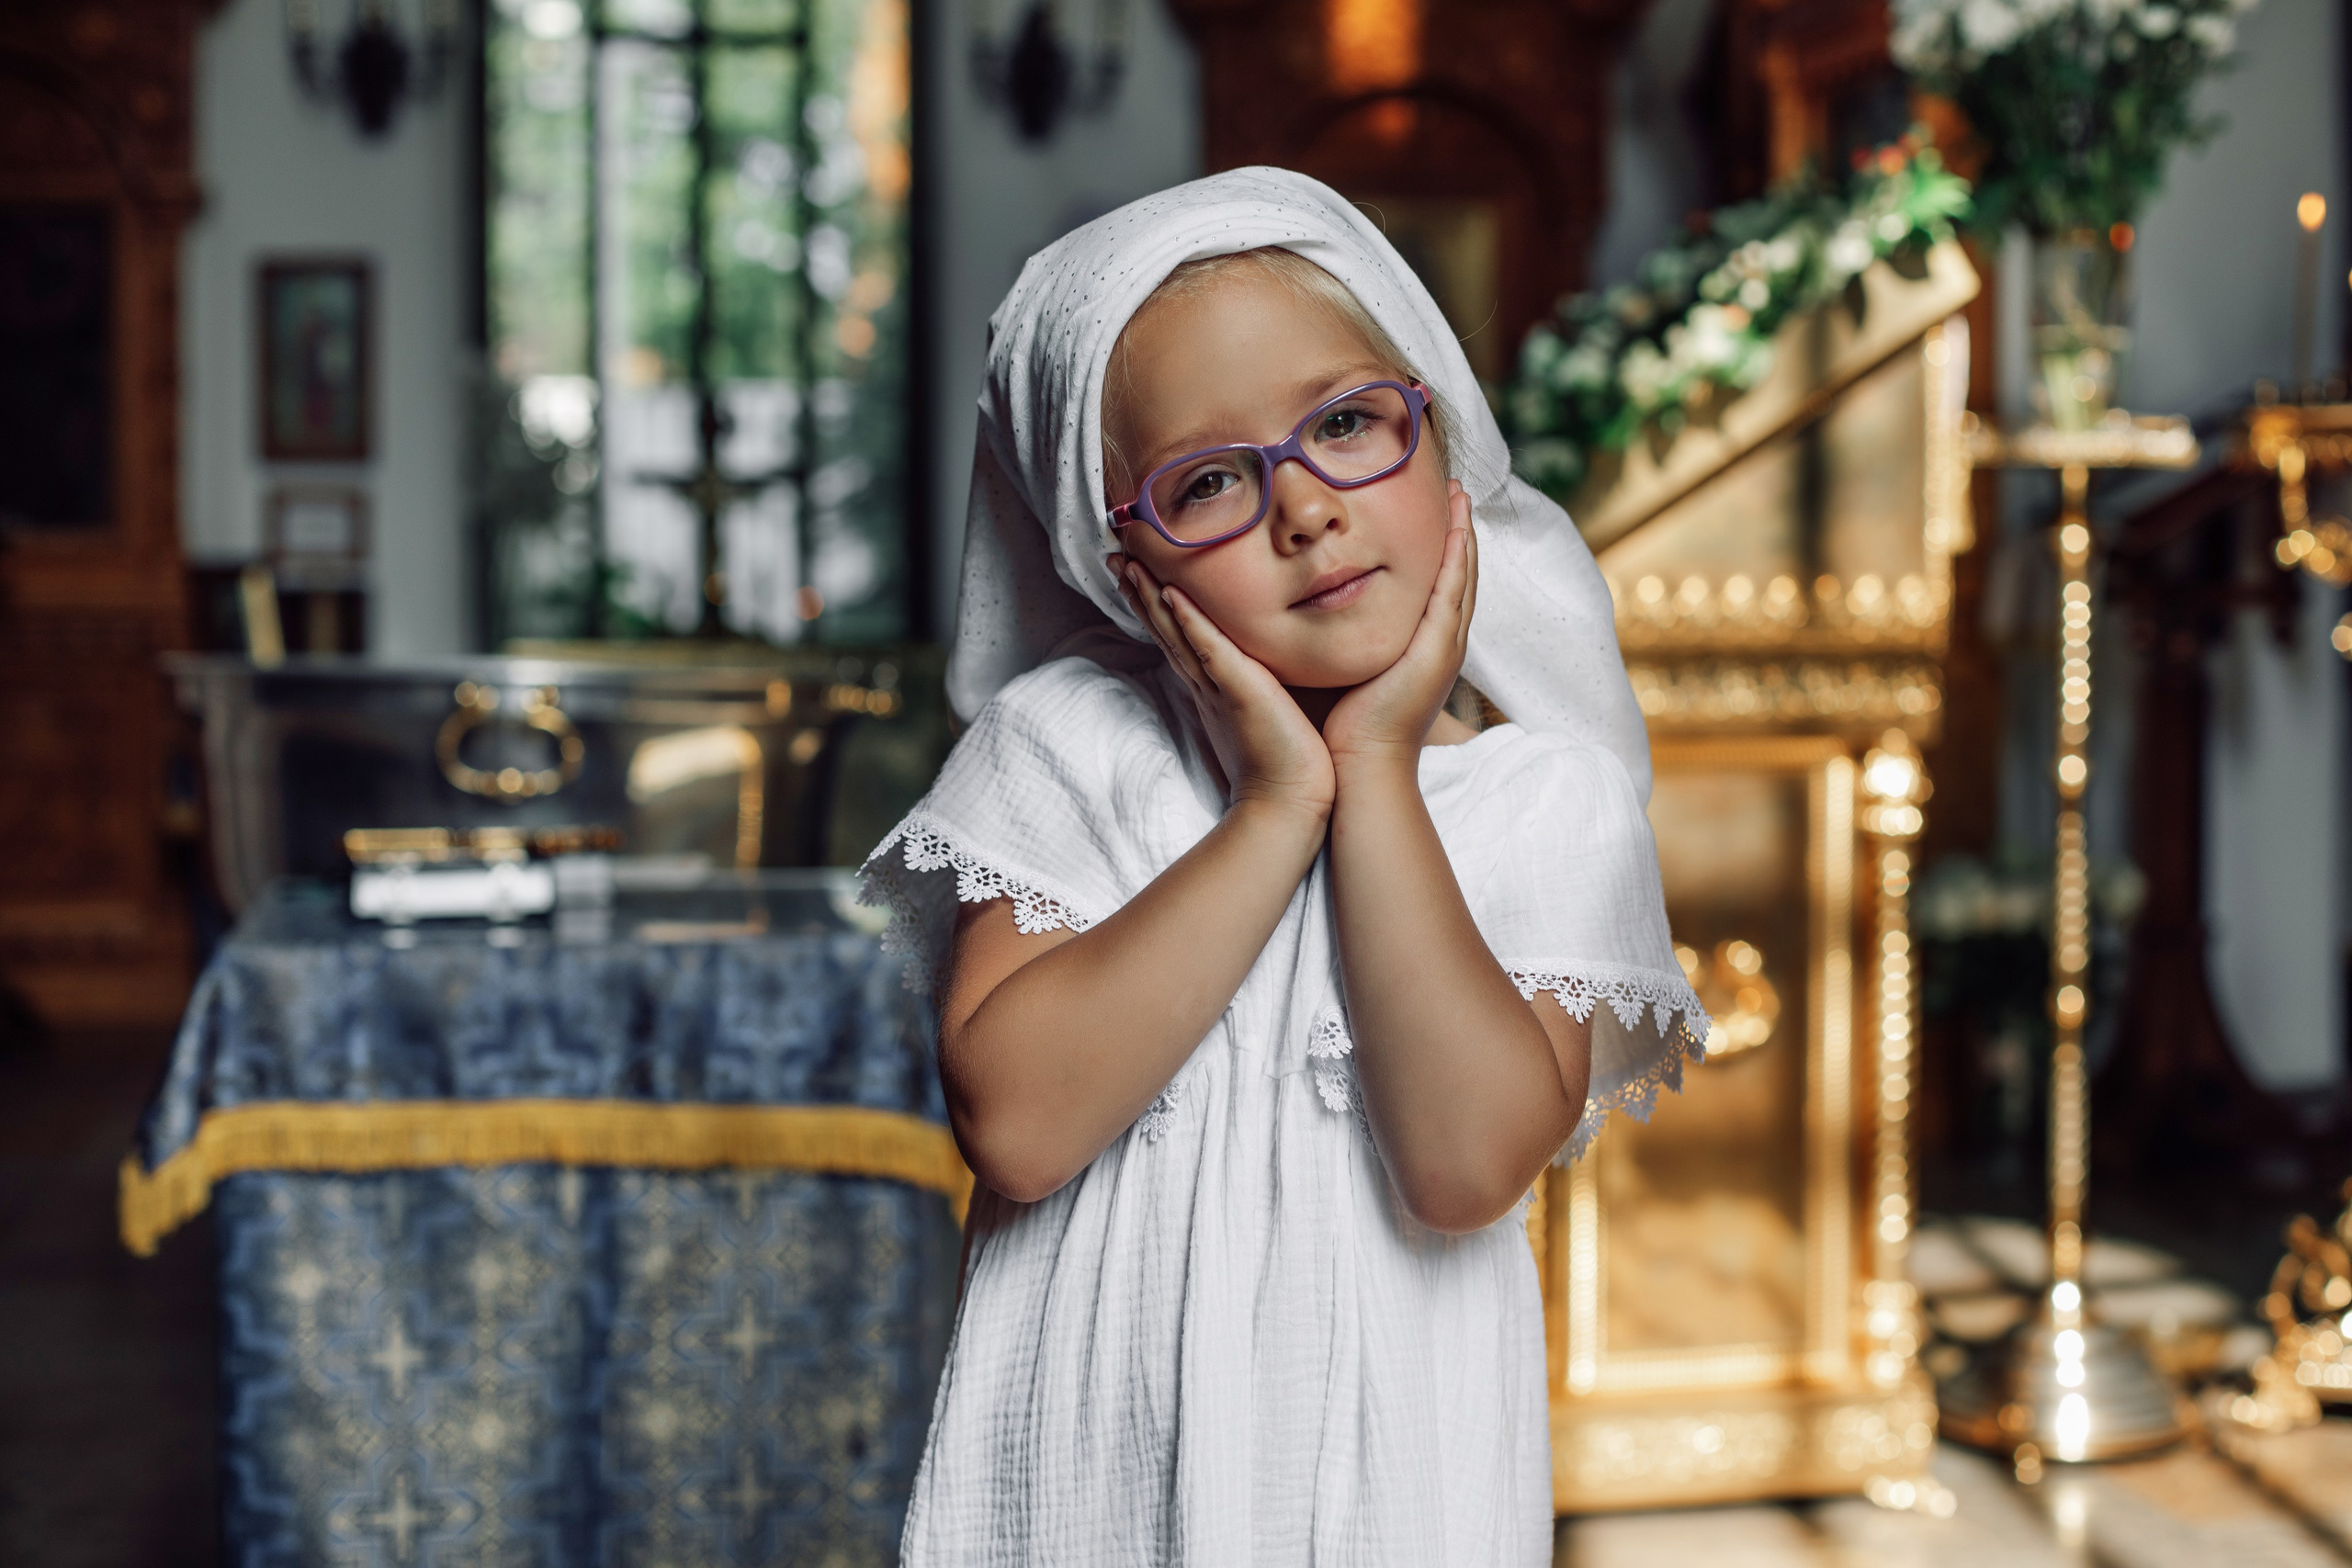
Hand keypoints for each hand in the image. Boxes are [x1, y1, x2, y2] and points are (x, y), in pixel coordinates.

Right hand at [1113, 554, 1335, 820]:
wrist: (1289, 802)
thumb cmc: (1290, 762)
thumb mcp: (1273, 709)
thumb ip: (1269, 683)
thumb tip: (1277, 665)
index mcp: (1214, 687)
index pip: (1179, 636)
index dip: (1156, 603)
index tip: (1136, 571)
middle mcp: (1207, 683)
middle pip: (1166, 628)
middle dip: (1141, 591)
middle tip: (1116, 555)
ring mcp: (1217, 686)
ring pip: (1176, 632)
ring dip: (1151, 597)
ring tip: (1128, 563)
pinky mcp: (1237, 691)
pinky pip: (1207, 650)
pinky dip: (1190, 622)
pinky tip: (1172, 594)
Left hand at [1321, 483, 1476, 771]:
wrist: (1359, 766)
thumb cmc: (1345, 725)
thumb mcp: (1348, 665)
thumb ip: (1343, 635)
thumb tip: (1315, 606)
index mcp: (1423, 647)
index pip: (1439, 585)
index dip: (1442, 546)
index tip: (1436, 508)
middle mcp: (1441, 644)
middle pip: (1459, 574)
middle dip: (1460, 530)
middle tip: (1459, 490)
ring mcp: (1444, 647)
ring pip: (1462, 577)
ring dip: (1464, 534)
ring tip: (1462, 496)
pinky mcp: (1437, 652)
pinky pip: (1452, 594)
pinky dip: (1457, 560)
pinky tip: (1456, 529)